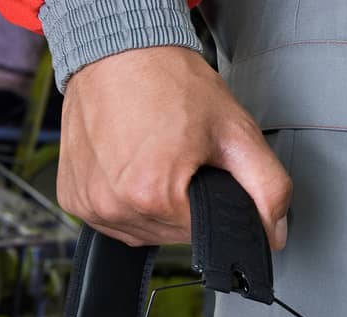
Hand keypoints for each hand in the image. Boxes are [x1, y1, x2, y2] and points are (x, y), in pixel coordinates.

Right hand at [57, 46, 290, 248]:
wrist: (119, 53)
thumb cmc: (170, 83)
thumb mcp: (235, 131)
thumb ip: (268, 187)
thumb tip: (274, 232)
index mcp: (153, 195)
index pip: (202, 233)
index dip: (212, 202)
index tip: (203, 168)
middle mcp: (113, 206)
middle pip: (169, 234)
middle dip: (182, 203)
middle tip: (179, 157)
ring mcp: (88, 205)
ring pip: (140, 231)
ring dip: (153, 206)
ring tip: (153, 158)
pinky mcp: (72, 199)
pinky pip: (110, 219)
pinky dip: (124, 200)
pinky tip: (128, 166)